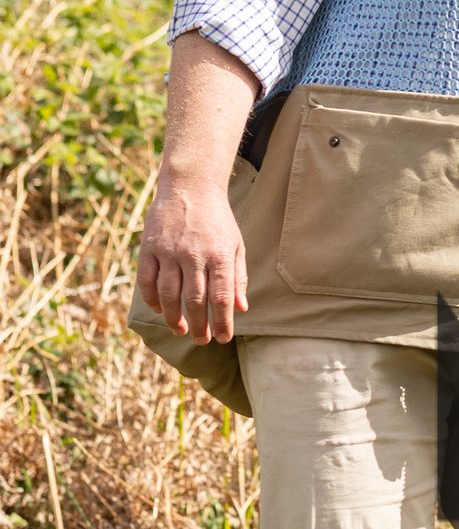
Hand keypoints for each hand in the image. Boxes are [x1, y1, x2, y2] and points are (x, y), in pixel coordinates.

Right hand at [137, 179, 247, 343]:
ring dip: (174, 318)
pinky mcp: (149, 248)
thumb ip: (238, 277)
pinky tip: (159, 310)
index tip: (223, 338)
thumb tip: (241, 309)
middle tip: (202, 341)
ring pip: (168, 294)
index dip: (222, 322)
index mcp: (219, 255)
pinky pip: (147, 280)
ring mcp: (168, 252)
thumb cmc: (218, 221)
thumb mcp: (236, 245)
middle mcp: (193, 255)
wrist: (189, 188)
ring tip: (181, 331)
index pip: (221, 298)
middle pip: (194, 300)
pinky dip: (152, 299)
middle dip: (199, 326)